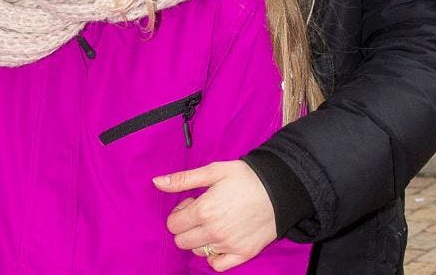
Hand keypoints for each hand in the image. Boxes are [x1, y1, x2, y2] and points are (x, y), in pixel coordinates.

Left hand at [153, 160, 275, 270]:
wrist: (279, 190)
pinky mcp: (243, 254)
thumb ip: (182, 179)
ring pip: (198, 252)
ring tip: (213, 223)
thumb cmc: (245, 178)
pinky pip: (217, 265)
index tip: (191, 203)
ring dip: (199, 240)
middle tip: (201, 214)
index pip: (173, 224)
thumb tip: (157, 182)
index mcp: (203, 210)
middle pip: (182, 241)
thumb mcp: (212, 171)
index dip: (179, 213)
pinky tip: (220, 241)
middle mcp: (214, 231)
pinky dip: (214, 256)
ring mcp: (228, 245)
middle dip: (185, 227)